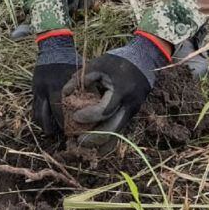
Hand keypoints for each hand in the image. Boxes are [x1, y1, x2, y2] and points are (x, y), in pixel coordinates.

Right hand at [31, 30, 80, 135]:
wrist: (53, 47)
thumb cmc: (72, 60)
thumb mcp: (79, 73)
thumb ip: (84, 89)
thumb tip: (96, 107)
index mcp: (58, 85)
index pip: (61, 111)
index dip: (66, 124)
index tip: (74, 132)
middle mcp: (46, 89)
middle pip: (48, 115)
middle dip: (55, 127)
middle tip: (64, 136)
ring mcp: (38, 89)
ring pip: (38, 114)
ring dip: (45, 125)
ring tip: (52, 134)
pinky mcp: (34, 89)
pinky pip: (34, 108)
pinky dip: (40, 118)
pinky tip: (46, 124)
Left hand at [62, 30, 170, 149]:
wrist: (144, 60)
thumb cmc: (117, 61)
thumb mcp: (98, 64)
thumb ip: (80, 78)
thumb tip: (65, 94)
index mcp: (121, 91)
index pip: (104, 111)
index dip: (88, 116)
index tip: (74, 117)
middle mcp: (129, 105)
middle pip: (113, 128)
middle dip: (95, 137)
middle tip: (78, 141)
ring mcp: (133, 111)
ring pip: (118, 133)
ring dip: (102, 142)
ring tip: (85, 146)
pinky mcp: (132, 114)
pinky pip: (121, 130)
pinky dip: (110, 140)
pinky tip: (98, 149)